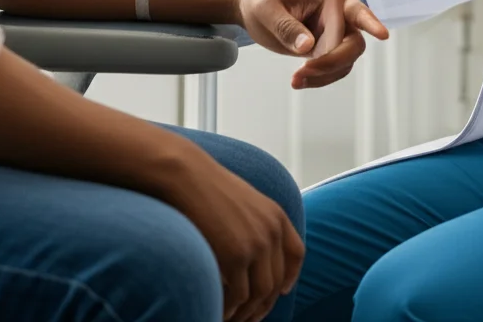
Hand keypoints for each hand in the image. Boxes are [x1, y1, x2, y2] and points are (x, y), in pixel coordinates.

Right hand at [164, 143, 303, 321]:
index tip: (282, 290)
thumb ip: (254, 221)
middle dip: (263, 305)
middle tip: (248, 317)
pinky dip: (230, 310)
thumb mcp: (242, 198)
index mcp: (275, 214)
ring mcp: (255, 244)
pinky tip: (220, 313)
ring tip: (232, 320)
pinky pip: (238, 297)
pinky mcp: (235, 256)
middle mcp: (271, 230)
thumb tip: (250, 250)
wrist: (186, 175)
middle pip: (276, 282)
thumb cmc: (205, 185)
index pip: (296, 253)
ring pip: (259, 295)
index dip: (291, 276)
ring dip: (246, 314)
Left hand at [235, 0, 388, 88]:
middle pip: (353, 45)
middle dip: (331, 62)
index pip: (357, 12)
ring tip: (295, 80)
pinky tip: (298, 81)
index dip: (371, 24)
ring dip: (323, 75)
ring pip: (345, 62)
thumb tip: (309, 47)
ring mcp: (335, 32)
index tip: (382, 35)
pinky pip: (333, 69)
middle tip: (303, 71)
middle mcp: (341, 13)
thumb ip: (286, 26)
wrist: (251, 2)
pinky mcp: (326, 48)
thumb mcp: (265, 8)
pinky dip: (318, 79)